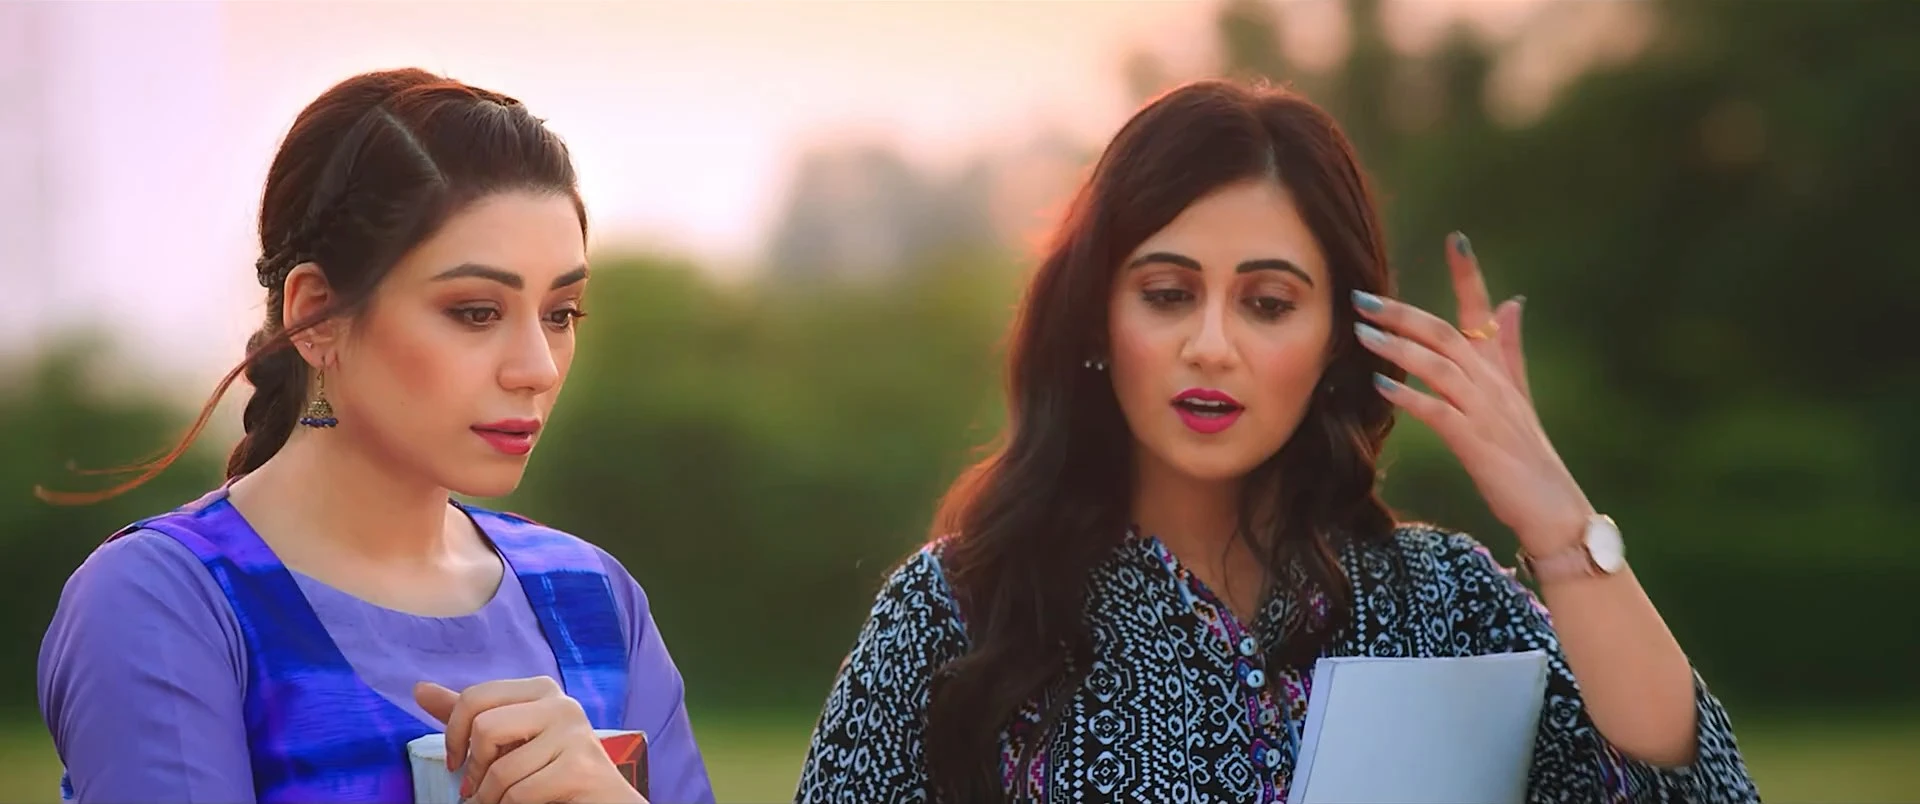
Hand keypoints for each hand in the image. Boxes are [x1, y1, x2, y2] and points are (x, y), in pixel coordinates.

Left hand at [415, 677, 647, 803]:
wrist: (601, 802)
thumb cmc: (549, 770)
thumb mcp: (506, 739)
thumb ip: (468, 715)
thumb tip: (420, 689)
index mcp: (541, 689)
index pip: (475, 697)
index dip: (454, 735)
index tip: (456, 763)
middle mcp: (562, 704)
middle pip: (484, 728)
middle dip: (475, 768)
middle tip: (477, 788)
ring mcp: (575, 734)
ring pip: (501, 769)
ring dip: (492, 797)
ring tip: (504, 800)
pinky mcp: (580, 767)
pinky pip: (519, 792)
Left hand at [1350, 232, 1594, 553]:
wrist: (1553, 508)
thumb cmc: (1526, 454)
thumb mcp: (1519, 395)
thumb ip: (1510, 348)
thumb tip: (1513, 300)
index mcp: (1500, 369)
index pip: (1484, 311)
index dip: (1471, 275)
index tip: (1456, 239)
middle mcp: (1493, 383)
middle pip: (1446, 333)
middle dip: (1402, 312)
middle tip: (1361, 296)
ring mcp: (1487, 411)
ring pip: (1440, 366)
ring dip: (1397, 346)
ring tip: (1361, 332)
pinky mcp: (1477, 443)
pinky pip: (1439, 412)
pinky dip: (1410, 396)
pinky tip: (1381, 385)